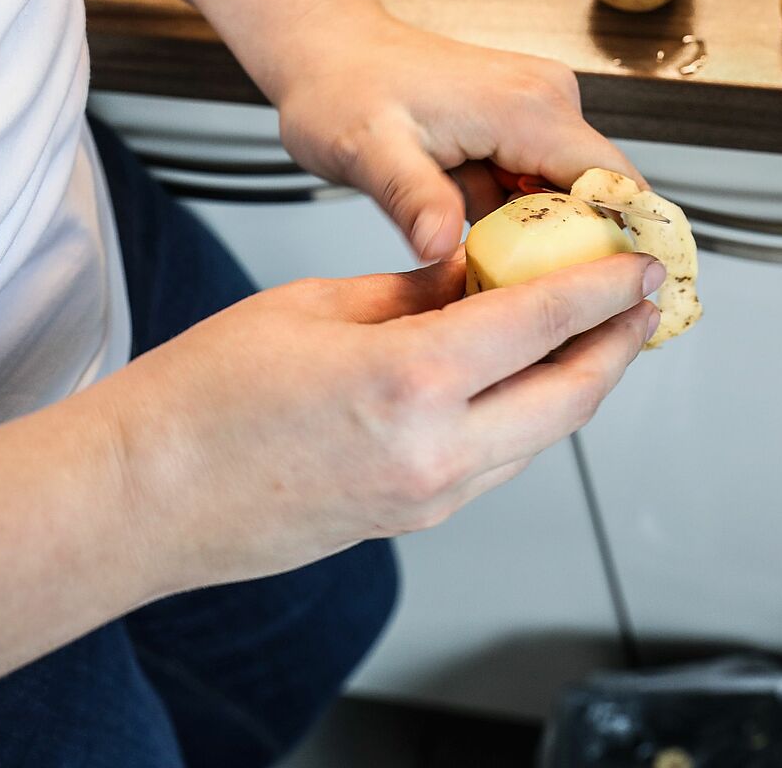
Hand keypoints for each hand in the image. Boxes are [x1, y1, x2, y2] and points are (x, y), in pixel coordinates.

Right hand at [95, 251, 663, 592]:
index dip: (602, 290)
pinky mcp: (412, 518)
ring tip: (593, 334)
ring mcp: (428, 497)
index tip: (635, 265)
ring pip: (541, 435)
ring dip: (579, 383)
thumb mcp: (318, 306)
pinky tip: (523, 376)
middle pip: (571, 397)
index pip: (542, 324)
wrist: (142, 496)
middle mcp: (435, 452)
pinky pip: (498, 461)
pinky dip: (527, 414)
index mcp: (411, 381)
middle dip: (616, 345)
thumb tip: (477, 272)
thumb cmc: (203, 397)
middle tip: (639, 302)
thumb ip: (415, 291)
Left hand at [269, 3, 639, 260]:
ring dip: (546, 236)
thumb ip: (413, 198)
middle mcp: (547, 100)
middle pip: (601, 194)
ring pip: (572, 193)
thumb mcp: (368, 151)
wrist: (328, 48)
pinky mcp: (523, 120)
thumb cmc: (342, 88)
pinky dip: (522, 217)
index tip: (623, 296)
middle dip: (582, 252)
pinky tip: (479, 234)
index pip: (615, 182)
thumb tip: (442, 246)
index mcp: (528, 108)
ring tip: (495, 270)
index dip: (629, 242)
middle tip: (539, 302)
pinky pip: (543, 183)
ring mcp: (538, 107)